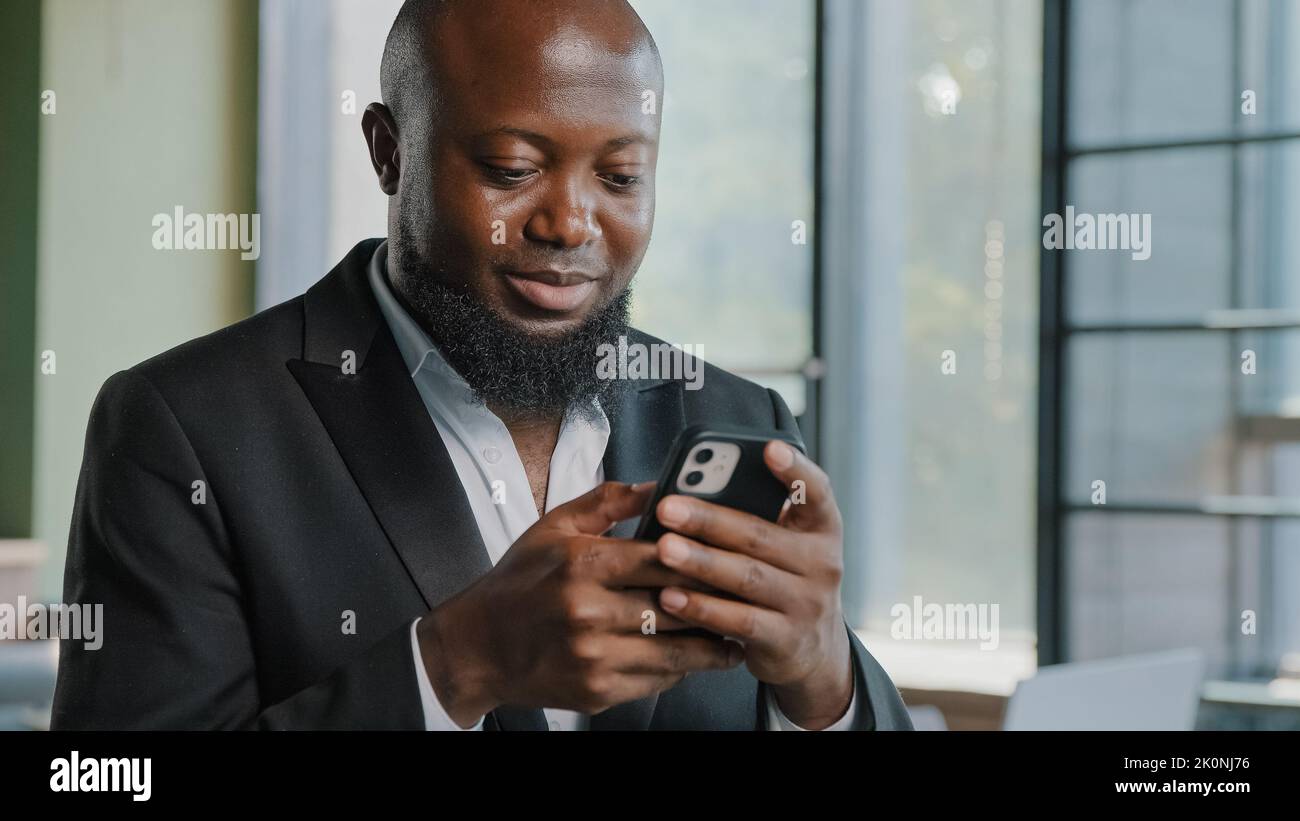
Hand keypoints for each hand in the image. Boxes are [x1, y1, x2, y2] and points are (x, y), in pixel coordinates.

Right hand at [416, 481, 741, 726]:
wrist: (478, 647)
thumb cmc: (518, 582)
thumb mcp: (553, 527)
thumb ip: (607, 503)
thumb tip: (656, 485)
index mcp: (582, 563)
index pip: (662, 556)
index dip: (702, 555)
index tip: (731, 554)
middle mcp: (588, 611)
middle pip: (675, 603)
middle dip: (715, 600)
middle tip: (748, 595)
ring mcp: (593, 655)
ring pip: (674, 649)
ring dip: (710, 643)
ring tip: (737, 632)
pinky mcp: (596, 690)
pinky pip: (655, 679)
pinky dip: (680, 668)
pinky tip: (696, 657)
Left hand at [652, 440, 853, 729]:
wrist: (815, 648)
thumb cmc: (784, 579)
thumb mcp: (787, 545)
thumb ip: (755, 517)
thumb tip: (688, 492)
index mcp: (821, 528)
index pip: (815, 491)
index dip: (794, 470)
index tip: (769, 448)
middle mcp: (822, 563)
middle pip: (761, 535)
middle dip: (709, 520)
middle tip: (668, 507)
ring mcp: (806, 604)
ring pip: (747, 577)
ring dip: (701, 562)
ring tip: (664, 548)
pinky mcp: (786, 640)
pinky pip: (739, 621)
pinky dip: (702, 608)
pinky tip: (670, 596)